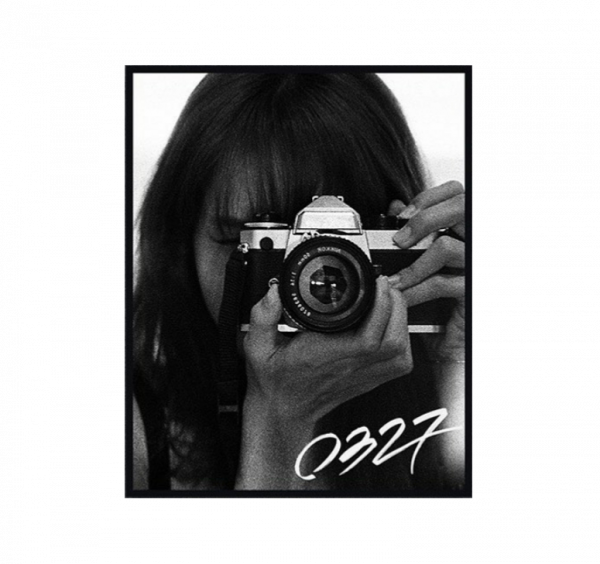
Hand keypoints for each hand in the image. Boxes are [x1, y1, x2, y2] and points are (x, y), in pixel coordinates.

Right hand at [243, 276, 413, 423]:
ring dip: (401, 322)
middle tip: (383, 286)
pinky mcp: (370, 380)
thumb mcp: (257, 346)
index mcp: (323, 356)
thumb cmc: (274, 380)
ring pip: (401, 351)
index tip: (375, 283)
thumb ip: (262, 317)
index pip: (366, 338)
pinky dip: (403, 340)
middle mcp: (348, 367)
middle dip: (395, 307)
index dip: (380, 307)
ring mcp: (363, 376)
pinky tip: (391, 326)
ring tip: (388, 301)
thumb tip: (274, 293)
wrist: (283, 412)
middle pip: (393, 341)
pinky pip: (400, 362)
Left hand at [388, 181, 465, 360]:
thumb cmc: (443, 301)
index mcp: (467, 230)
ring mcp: (475, 265)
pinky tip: (402, 297)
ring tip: (394, 280)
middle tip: (400, 240)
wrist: (454, 344)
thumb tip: (396, 205)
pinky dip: (415, 290)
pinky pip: (441, 283)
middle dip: (425, 219)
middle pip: (461, 206)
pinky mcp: (471, 290)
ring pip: (445, 247)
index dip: (429, 197)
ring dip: (412, 265)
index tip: (403, 214)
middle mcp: (475, 244)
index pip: (457, 192)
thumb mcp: (428, 261)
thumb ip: (419, 230)